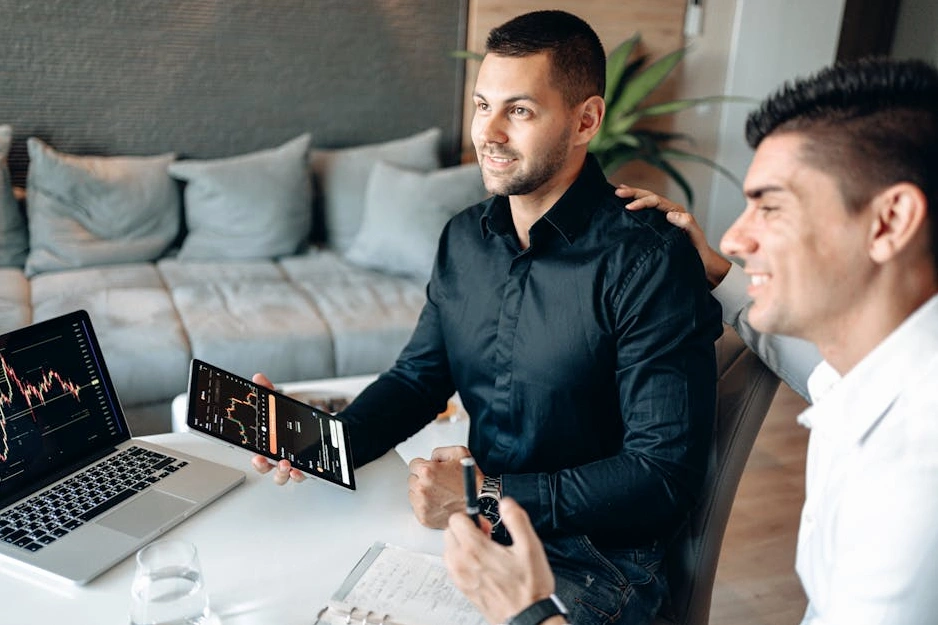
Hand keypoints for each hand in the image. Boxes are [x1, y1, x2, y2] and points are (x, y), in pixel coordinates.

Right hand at [249, 372, 305, 484]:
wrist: (322, 428)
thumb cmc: (296, 420)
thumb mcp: (282, 405)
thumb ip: (270, 392)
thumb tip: (259, 378)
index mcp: (267, 444)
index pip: (254, 450)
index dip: (250, 453)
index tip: (251, 452)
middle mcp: (276, 457)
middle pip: (264, 467)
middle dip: (261, 464)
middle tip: (261, 459)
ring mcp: (290, 464)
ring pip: (281, 476)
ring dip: (281, 472)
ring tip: (285, 464)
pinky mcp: (307, 467)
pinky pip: (301, 476)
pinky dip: (300, 475)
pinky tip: (300, 470)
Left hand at [407, 445, 473, 528]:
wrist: (480, 503)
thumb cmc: (471, 481)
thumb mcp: (460, 453)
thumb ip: (440, 452)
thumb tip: (431, 458)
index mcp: (427, 471)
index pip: (413, 464)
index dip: (424, 466)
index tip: (431, 471)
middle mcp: (422, 488)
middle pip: (412, 479)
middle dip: (422, 479)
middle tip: (438, 482)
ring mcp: (422, 504)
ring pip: (413, 494)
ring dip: (422, 492)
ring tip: (439, 493)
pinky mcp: (424, 517)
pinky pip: (417, 508)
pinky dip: (425, 506)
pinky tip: (438, 502)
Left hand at [444, 498, 555, 624]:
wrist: (528, 618)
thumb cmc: (529, 588)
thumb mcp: (530, 547)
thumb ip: (517, 519)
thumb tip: (506, 504)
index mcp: (475, 550)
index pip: (456, 519)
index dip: (473, 517)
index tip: (487, 525)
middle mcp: (462, 563)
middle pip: (450, 532)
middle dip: (467, 530)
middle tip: (488, 538)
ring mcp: (460, 578)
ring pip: (449, 550)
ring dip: (463, 546)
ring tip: (486, 553)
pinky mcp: (462, 589)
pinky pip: (453, 566)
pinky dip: (463, 561)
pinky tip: (482, 567)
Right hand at [616, 184, 731, 287]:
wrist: (700, 259)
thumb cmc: (698, 249)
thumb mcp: (695, 236)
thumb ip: (687, 223)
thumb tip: (670, 214)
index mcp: (676, 211)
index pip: (656, 201)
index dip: (642, 202)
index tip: (629, 207)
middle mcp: (670, 210)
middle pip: (649, 196)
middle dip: (633, 193)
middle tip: (618, 191)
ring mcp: (663, 217)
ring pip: (647, 201)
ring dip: (633, 195)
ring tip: (618, 191)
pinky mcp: (659, 224)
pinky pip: (646, 211)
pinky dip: (636, 204)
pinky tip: (625, 203)